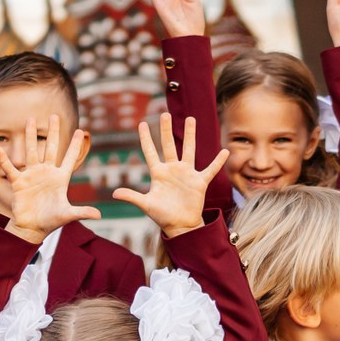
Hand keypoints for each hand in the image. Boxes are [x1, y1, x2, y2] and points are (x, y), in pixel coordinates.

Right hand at [0, 115, 99, 243]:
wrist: (32, 228)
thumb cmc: (50, 221)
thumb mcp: (67, 215)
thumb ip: (81, 212)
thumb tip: (99, 216)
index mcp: (60, 179)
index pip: (69, 158)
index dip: (75, 145)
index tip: (81, 130)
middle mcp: (46, 173)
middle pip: (50, 148)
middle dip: (52, 132)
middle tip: (54, 116)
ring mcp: (32, 175)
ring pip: (31, 151)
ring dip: (30, 136)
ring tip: (29, 120)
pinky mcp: (19, 182)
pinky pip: (11, 168)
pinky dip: (5, 160)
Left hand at [112, 112, 226, 237]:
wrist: (180, 226)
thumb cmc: (162, 216)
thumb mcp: (146, 205)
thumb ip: (132, 197)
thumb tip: (115, 193)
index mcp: (158, 173)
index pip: (150, 152)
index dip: (146, 138)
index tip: (142, 123)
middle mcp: (172, 170)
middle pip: (168, 145)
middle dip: (166, 130)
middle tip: (164, 114)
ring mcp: (186, 174)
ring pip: (188, 150)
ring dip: (190, 135)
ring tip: (191, 119)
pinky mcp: (199, 182)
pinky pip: (210, 169)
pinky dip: (217, 162)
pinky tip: (224, 151)